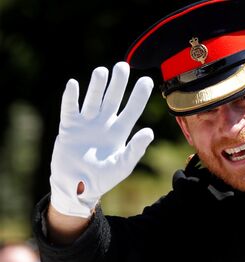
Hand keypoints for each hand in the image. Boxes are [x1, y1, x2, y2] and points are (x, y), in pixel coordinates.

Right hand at [49, 62, 153, 217]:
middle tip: (123, 66)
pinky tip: (73, 85)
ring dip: (96, 86)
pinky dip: (71, 98)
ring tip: (101, 72)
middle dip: (118, 83)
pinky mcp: (69, 127)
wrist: (77, 186)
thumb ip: (135, 149)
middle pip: (113, 99)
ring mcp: (86, 123)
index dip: (139, 96)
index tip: (147, 80)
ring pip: (93, 100)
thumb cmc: (102, 179)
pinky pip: (69, 109)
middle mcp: (104, 124)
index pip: (132, 110)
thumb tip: (149, 131)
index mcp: (120, 132)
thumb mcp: (122, 166)